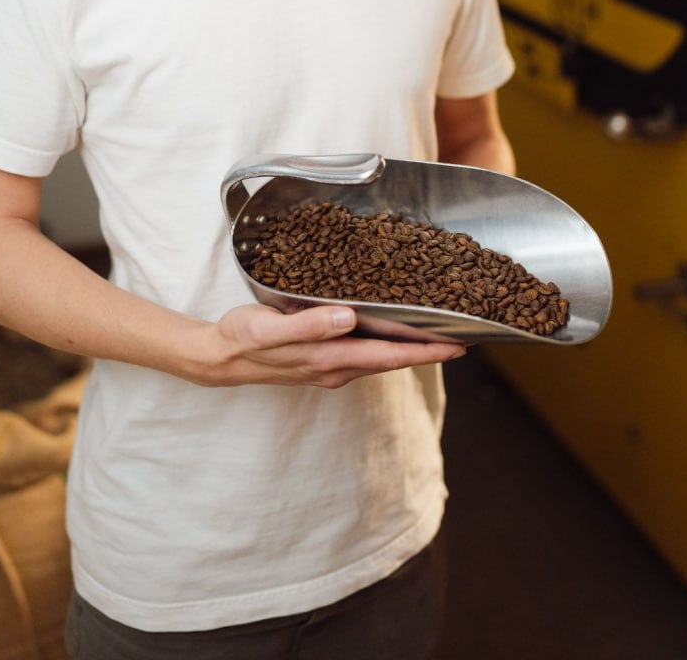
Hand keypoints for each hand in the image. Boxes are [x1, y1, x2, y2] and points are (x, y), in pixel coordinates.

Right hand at [193, 303, 465, 387]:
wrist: (220, 357)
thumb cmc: (244, 338)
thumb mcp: (270, 329)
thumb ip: (308, 325)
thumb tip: (347, 319)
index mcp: (330, 359)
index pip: (390, 356)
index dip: (426, 350)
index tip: (460, 344)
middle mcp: (337, 366)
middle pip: (394, 359)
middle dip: (430, 350)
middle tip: (465, 333)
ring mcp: (331, 366)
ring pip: (382, 357)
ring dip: (411, 348)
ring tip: (439, 331)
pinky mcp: (324, 359)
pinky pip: (366, 353)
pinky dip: (387, 343)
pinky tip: (393, 328)